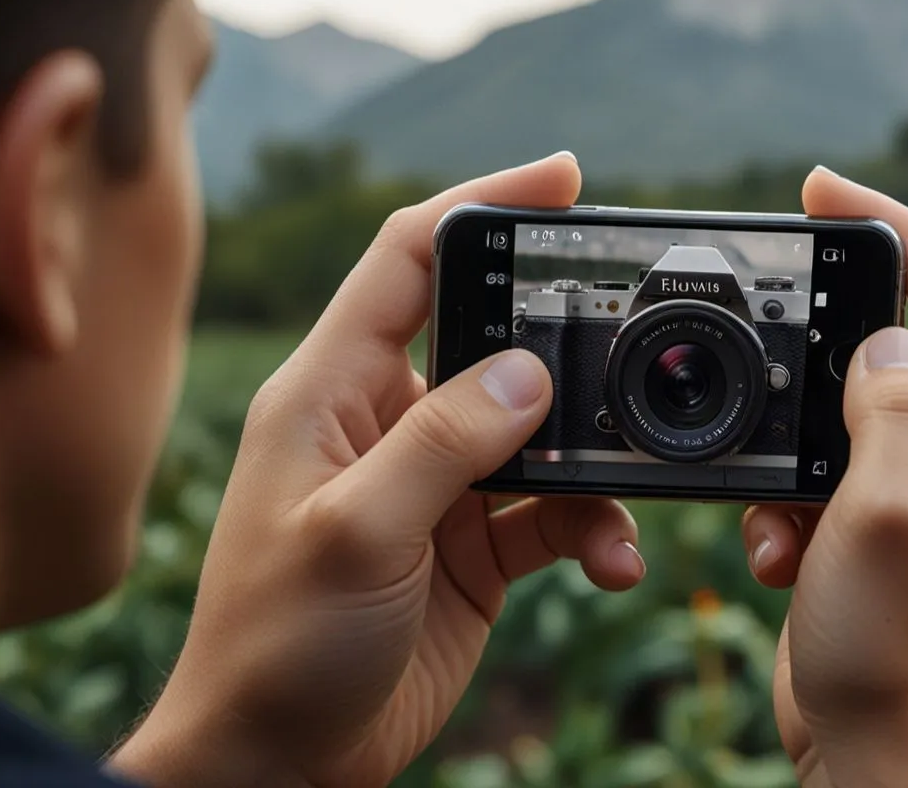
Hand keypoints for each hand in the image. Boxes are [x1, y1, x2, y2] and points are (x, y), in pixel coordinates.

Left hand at [110, 153, 646, 787]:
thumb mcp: (354, 534)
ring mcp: (435, 483)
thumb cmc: (275, 646)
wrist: (283, 761)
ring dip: (592, 459)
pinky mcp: (472, 543)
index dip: (480, 204)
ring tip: (625, 501)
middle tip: (631, 343)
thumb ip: (441, 444)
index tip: (563, 179)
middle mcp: (386, 421)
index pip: (407, 259)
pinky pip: (551, 510)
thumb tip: (529, 370)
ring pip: (536, 431)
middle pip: (489, 337)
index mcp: (332, 391)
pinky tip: (611, 564)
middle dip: (562, 338)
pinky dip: (591, 528)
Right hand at [744, 168, 907, 785]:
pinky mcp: (900, 531)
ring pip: (857, 418)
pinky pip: (837, 476)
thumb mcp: (888, 513)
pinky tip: (779, 556)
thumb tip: (882, 343)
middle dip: (826, 359)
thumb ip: (891, 405)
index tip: (827, 189)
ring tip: (781, 522)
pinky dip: (794, 502)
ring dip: (799, 454)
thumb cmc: (905, 660)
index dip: (896, 233)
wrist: (887, 770)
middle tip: (764, 344)